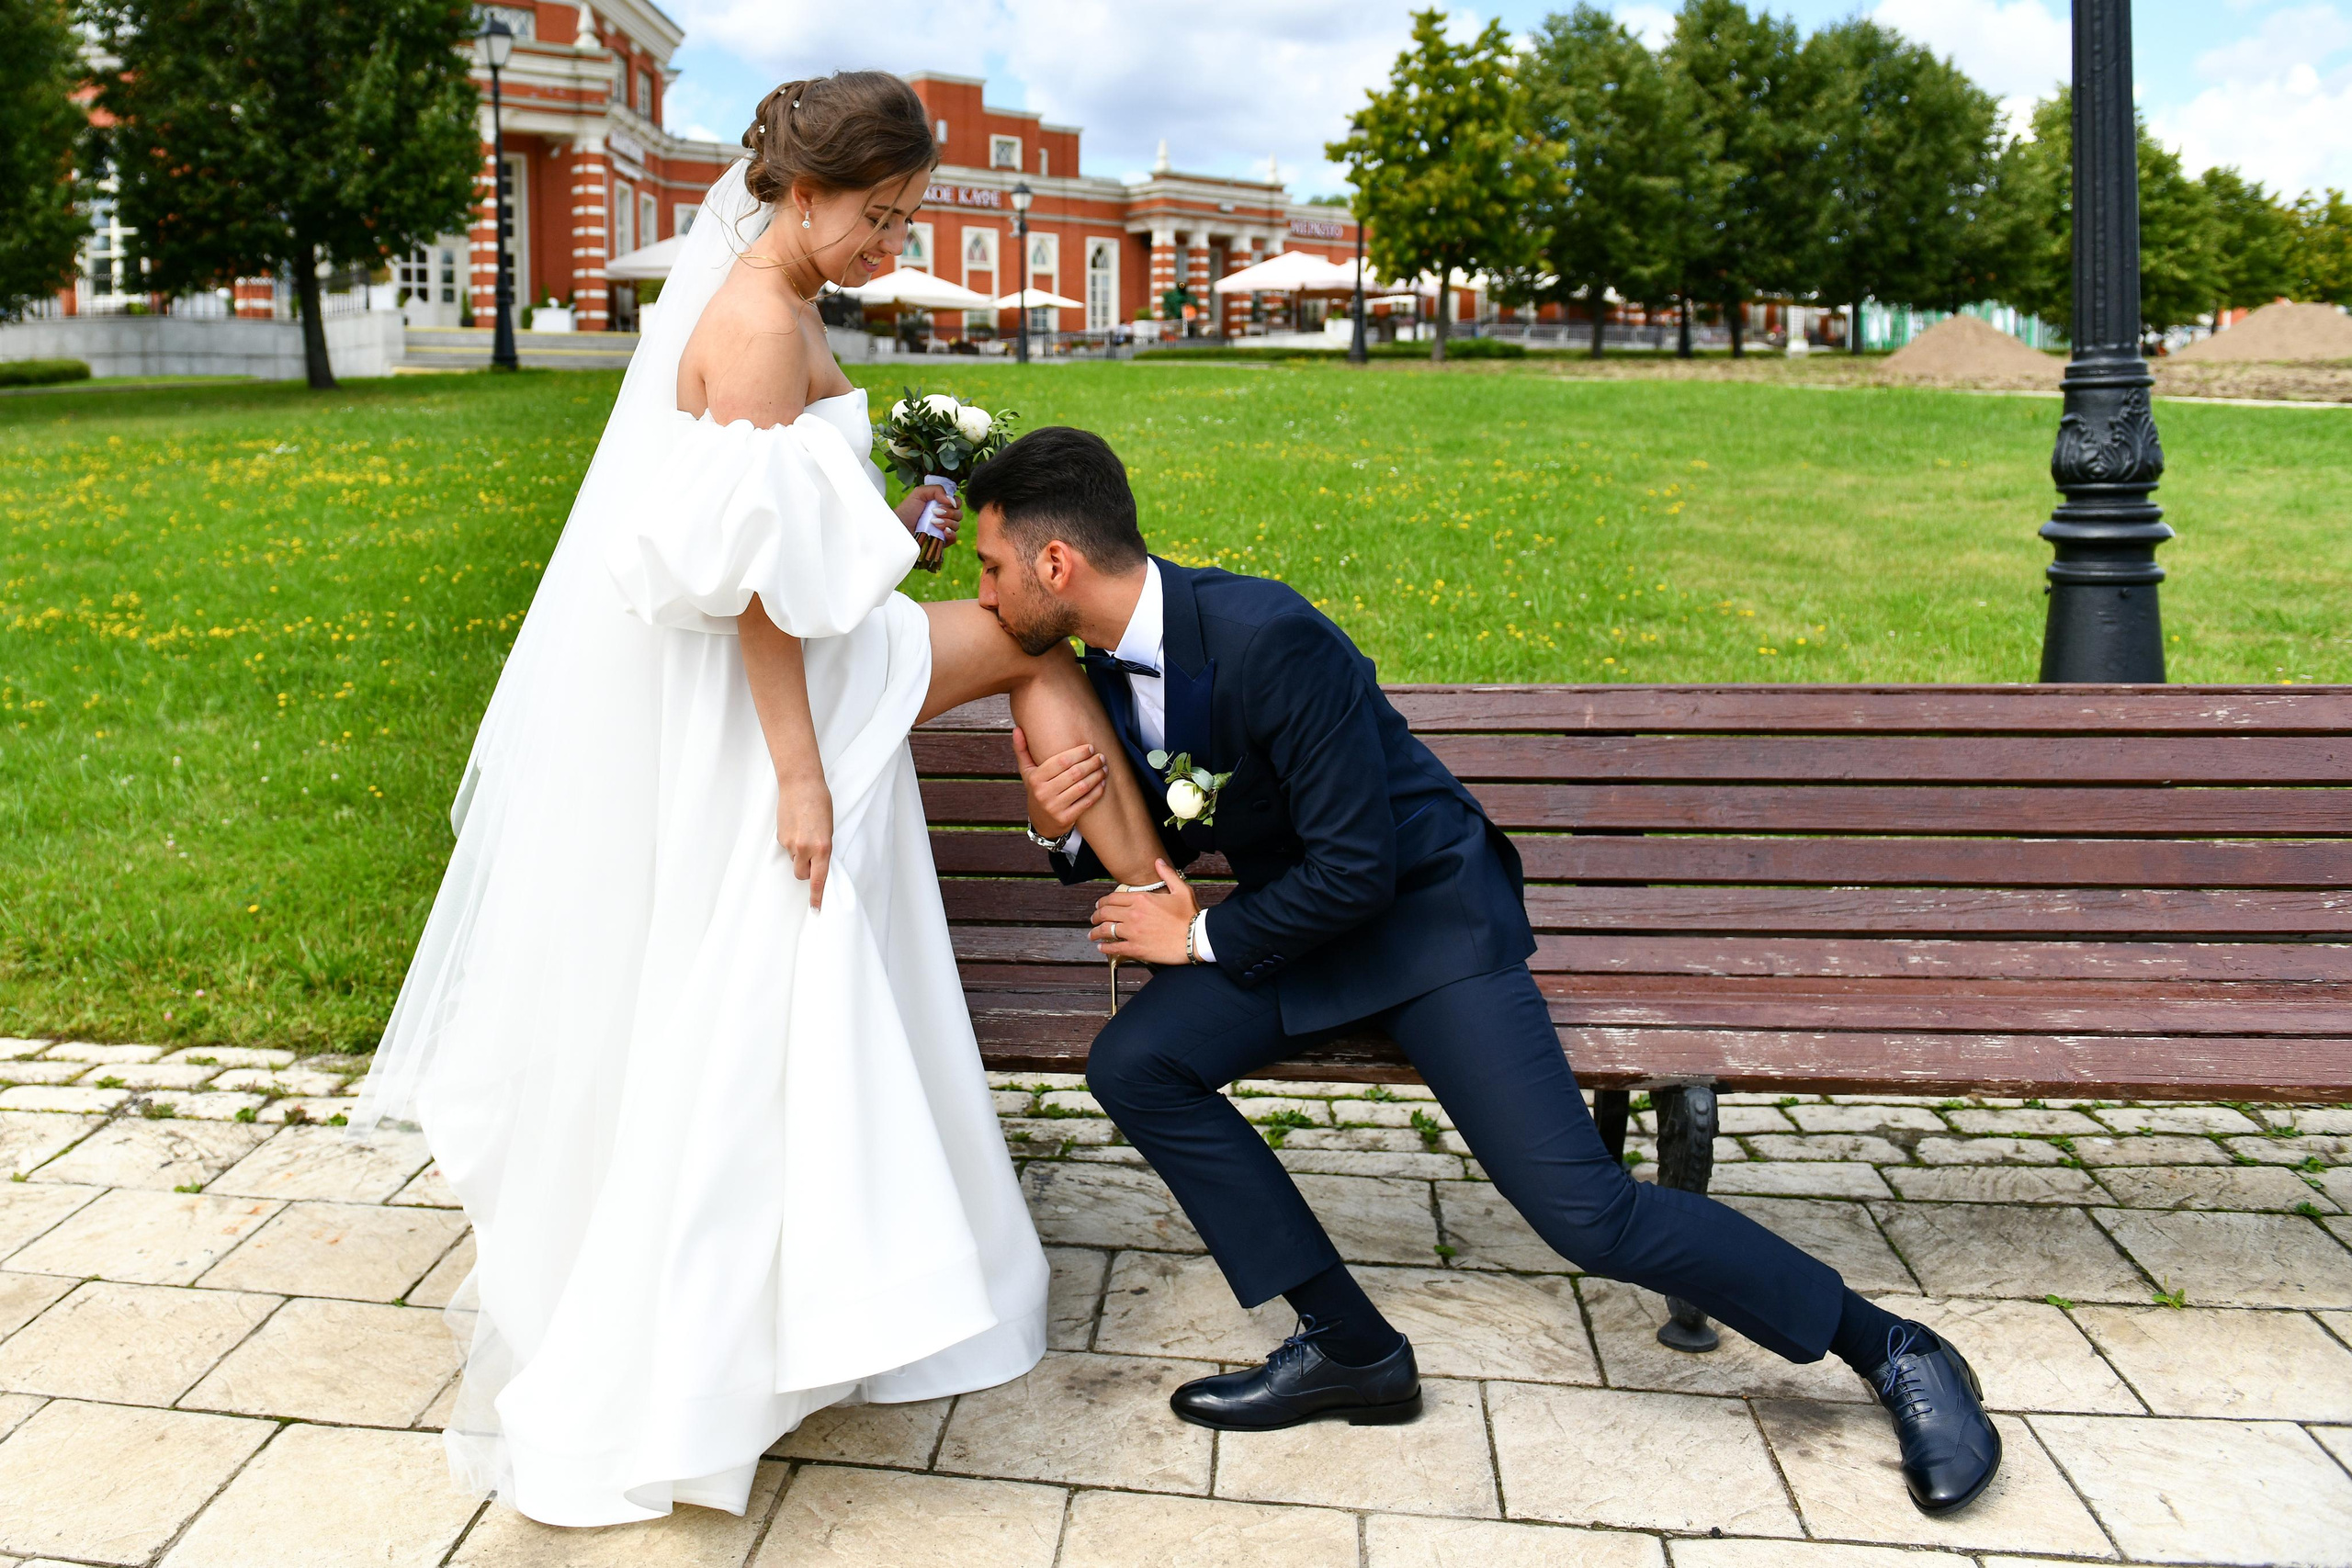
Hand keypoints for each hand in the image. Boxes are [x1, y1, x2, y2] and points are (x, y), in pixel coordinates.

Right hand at [776, 770, 832, 909]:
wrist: (801, 785)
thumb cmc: (820, 804)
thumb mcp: (828, 830)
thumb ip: (822, 849)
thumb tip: (813, 864)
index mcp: (823, 848)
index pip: (819, 879)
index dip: (817, 896)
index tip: (816, 910)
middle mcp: (806, 848)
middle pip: (802, 874)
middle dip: (805, 870)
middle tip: (810, 855)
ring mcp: (791, 843)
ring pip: (794, 860)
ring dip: (798, 853)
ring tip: (803, 832)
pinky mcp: (780, 837)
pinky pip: (787, 847)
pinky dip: (792, 841)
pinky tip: (795, 826)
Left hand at [895, 484, 959, 545]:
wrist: (899, 528)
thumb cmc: (907, 510)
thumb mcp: (919, 493)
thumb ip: (937, 489)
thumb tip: (951, 500)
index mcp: (940, 504)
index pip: (956, 502)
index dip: (954, 502)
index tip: (945, 502)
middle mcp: (944, 516)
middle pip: (959, 514)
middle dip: (949, 512)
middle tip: (935, 513)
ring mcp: (943, 529)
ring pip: (957, 525)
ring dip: (947, 522)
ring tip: (933, 523)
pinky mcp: (941, 541)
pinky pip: (954, 538)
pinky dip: (950, 534)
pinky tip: (943, 531)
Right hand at [1014, 726, 1106, 839]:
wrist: (1041, 822)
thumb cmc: (1037, 789)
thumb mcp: (1027, 772)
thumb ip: (1022, 750)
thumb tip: (1017, 729)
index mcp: (1035, 778)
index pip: (1061, 761)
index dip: (1078, 753)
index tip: (1090, 747)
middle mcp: (1044, 793)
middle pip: (1074, 773)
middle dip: (1091, 763)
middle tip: (1101, 757)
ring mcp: (1054, 807)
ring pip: (1082, 787)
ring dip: (1096, 776)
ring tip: (1104, 768)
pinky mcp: (1065, 819)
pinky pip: (1086, 802)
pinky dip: (1097, 791)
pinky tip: (1102, 783)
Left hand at [1090, 860, 1198, 966]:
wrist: (1196, 939)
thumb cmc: (1190, 916)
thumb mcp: (1181, 890)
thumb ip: (1167, 874)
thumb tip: (1158, 862)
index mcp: (1142, 899)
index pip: (1113, 898)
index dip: (1103, 902)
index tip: (1100, 906)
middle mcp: (1134, 914)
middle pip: (1105, 913)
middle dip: (1096, 916)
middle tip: (1094, 919)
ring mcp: (1133, 932)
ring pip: (1106, 930)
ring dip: (1096, 932)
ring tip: (1092, 934)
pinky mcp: (1136, 949)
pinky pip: (1114, 948)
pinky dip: (1105, 948)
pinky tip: (1102, 947)